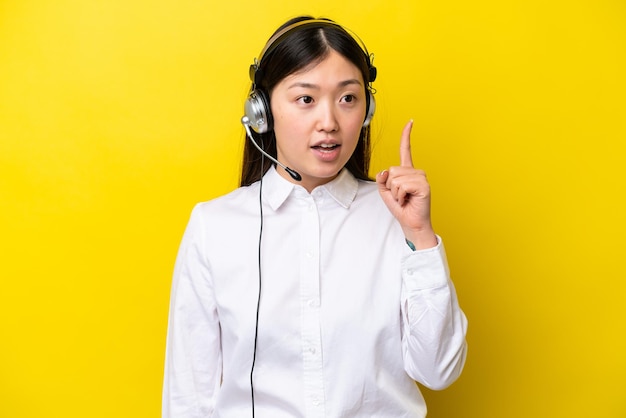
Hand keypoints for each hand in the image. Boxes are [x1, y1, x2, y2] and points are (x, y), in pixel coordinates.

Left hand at [376, 120, 437, 249]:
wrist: (411, 223)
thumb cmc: (401, 208)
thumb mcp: (385, 192)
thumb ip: (382, 179)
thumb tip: (385, 171)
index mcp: (407, 171)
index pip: (405, 150)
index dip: (406, 136)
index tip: (410, 122)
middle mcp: (416, 172)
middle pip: (392, 170)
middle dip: (390, 186)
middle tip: (401, 196)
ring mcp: (421, 178)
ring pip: (395, 178)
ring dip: (395, 193)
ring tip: (405, 199)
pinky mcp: (424, 185)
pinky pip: (402, 185)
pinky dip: (400, 196)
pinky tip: (408, 200)